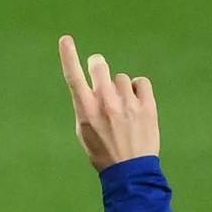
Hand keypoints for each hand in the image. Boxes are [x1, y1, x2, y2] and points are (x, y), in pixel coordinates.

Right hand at [58, 35, 159, 171]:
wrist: (130, 172)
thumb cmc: (103, 152)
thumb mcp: (84, 131)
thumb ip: (86, 106)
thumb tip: (92, 86)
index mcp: (86, 111)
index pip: (73, 77)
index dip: (68, 56)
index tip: (65, 40)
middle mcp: (106, 103)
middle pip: (100, 67)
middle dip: (98, 67)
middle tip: (99, 72)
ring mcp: (127, 103)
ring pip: (121, 78)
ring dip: (120, 88)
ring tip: (122, 108)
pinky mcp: (147, 105)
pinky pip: (141, 82)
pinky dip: (138, 89)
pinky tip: (136, 102)